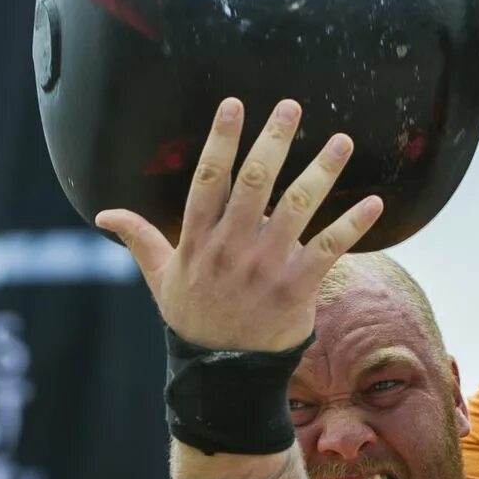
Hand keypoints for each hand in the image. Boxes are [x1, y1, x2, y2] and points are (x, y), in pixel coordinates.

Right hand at [95, 98, 383, 351]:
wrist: (223, 374)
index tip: (233, 105)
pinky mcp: (297, 288)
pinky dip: (354, 225)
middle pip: (255, 183)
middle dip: (274, 141)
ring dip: (322, 171)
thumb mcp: (160, 279)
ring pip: (297, 208)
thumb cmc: (194, 319)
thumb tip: (103, 215)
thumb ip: (139, 239)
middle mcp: (232, 249)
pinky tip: (375, 202)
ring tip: (342, 141)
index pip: (208, 180)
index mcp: (198, 241)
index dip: (220, 141)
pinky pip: (330, 249)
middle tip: (291, 107)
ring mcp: (266, 268)